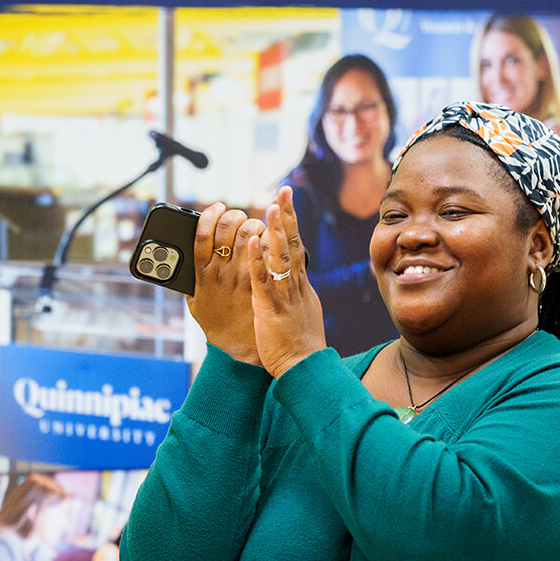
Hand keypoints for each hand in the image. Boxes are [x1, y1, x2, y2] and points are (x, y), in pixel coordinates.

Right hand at [187, 202, 265, 364]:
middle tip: (240, 218)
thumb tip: (185, 256)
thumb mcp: (194, 300)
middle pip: (228, 229)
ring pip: (250, 235)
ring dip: (254, 224)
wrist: (238, 351)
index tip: (217, 207)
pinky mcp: (261, 284)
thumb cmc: (216, 324)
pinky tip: (270, 235)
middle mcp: (221, 272)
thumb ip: (191, 277)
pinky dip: (268, 240)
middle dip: (236, 216)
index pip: (203, 233)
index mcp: (201, 273)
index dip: (210, 215)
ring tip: (256, 226)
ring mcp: (242, 277)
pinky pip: (266, 253)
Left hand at [248, 187, 326, 376]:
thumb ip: (296, 293)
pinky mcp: (271, 310)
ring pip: (281, 258)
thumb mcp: (303, 312)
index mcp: (301, 286)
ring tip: (270, 206)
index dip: (290, 223)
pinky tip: (253, 241)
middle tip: (283, 190)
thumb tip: (295, 279)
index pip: (297, 247)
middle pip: (292, 245)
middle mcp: (296, 287)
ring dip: (275, 231)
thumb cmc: (301, 346)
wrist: (306, 369)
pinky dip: (258, 259)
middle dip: (287, 216)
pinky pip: (264, 281)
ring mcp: (285, 297)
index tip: (286, 201)